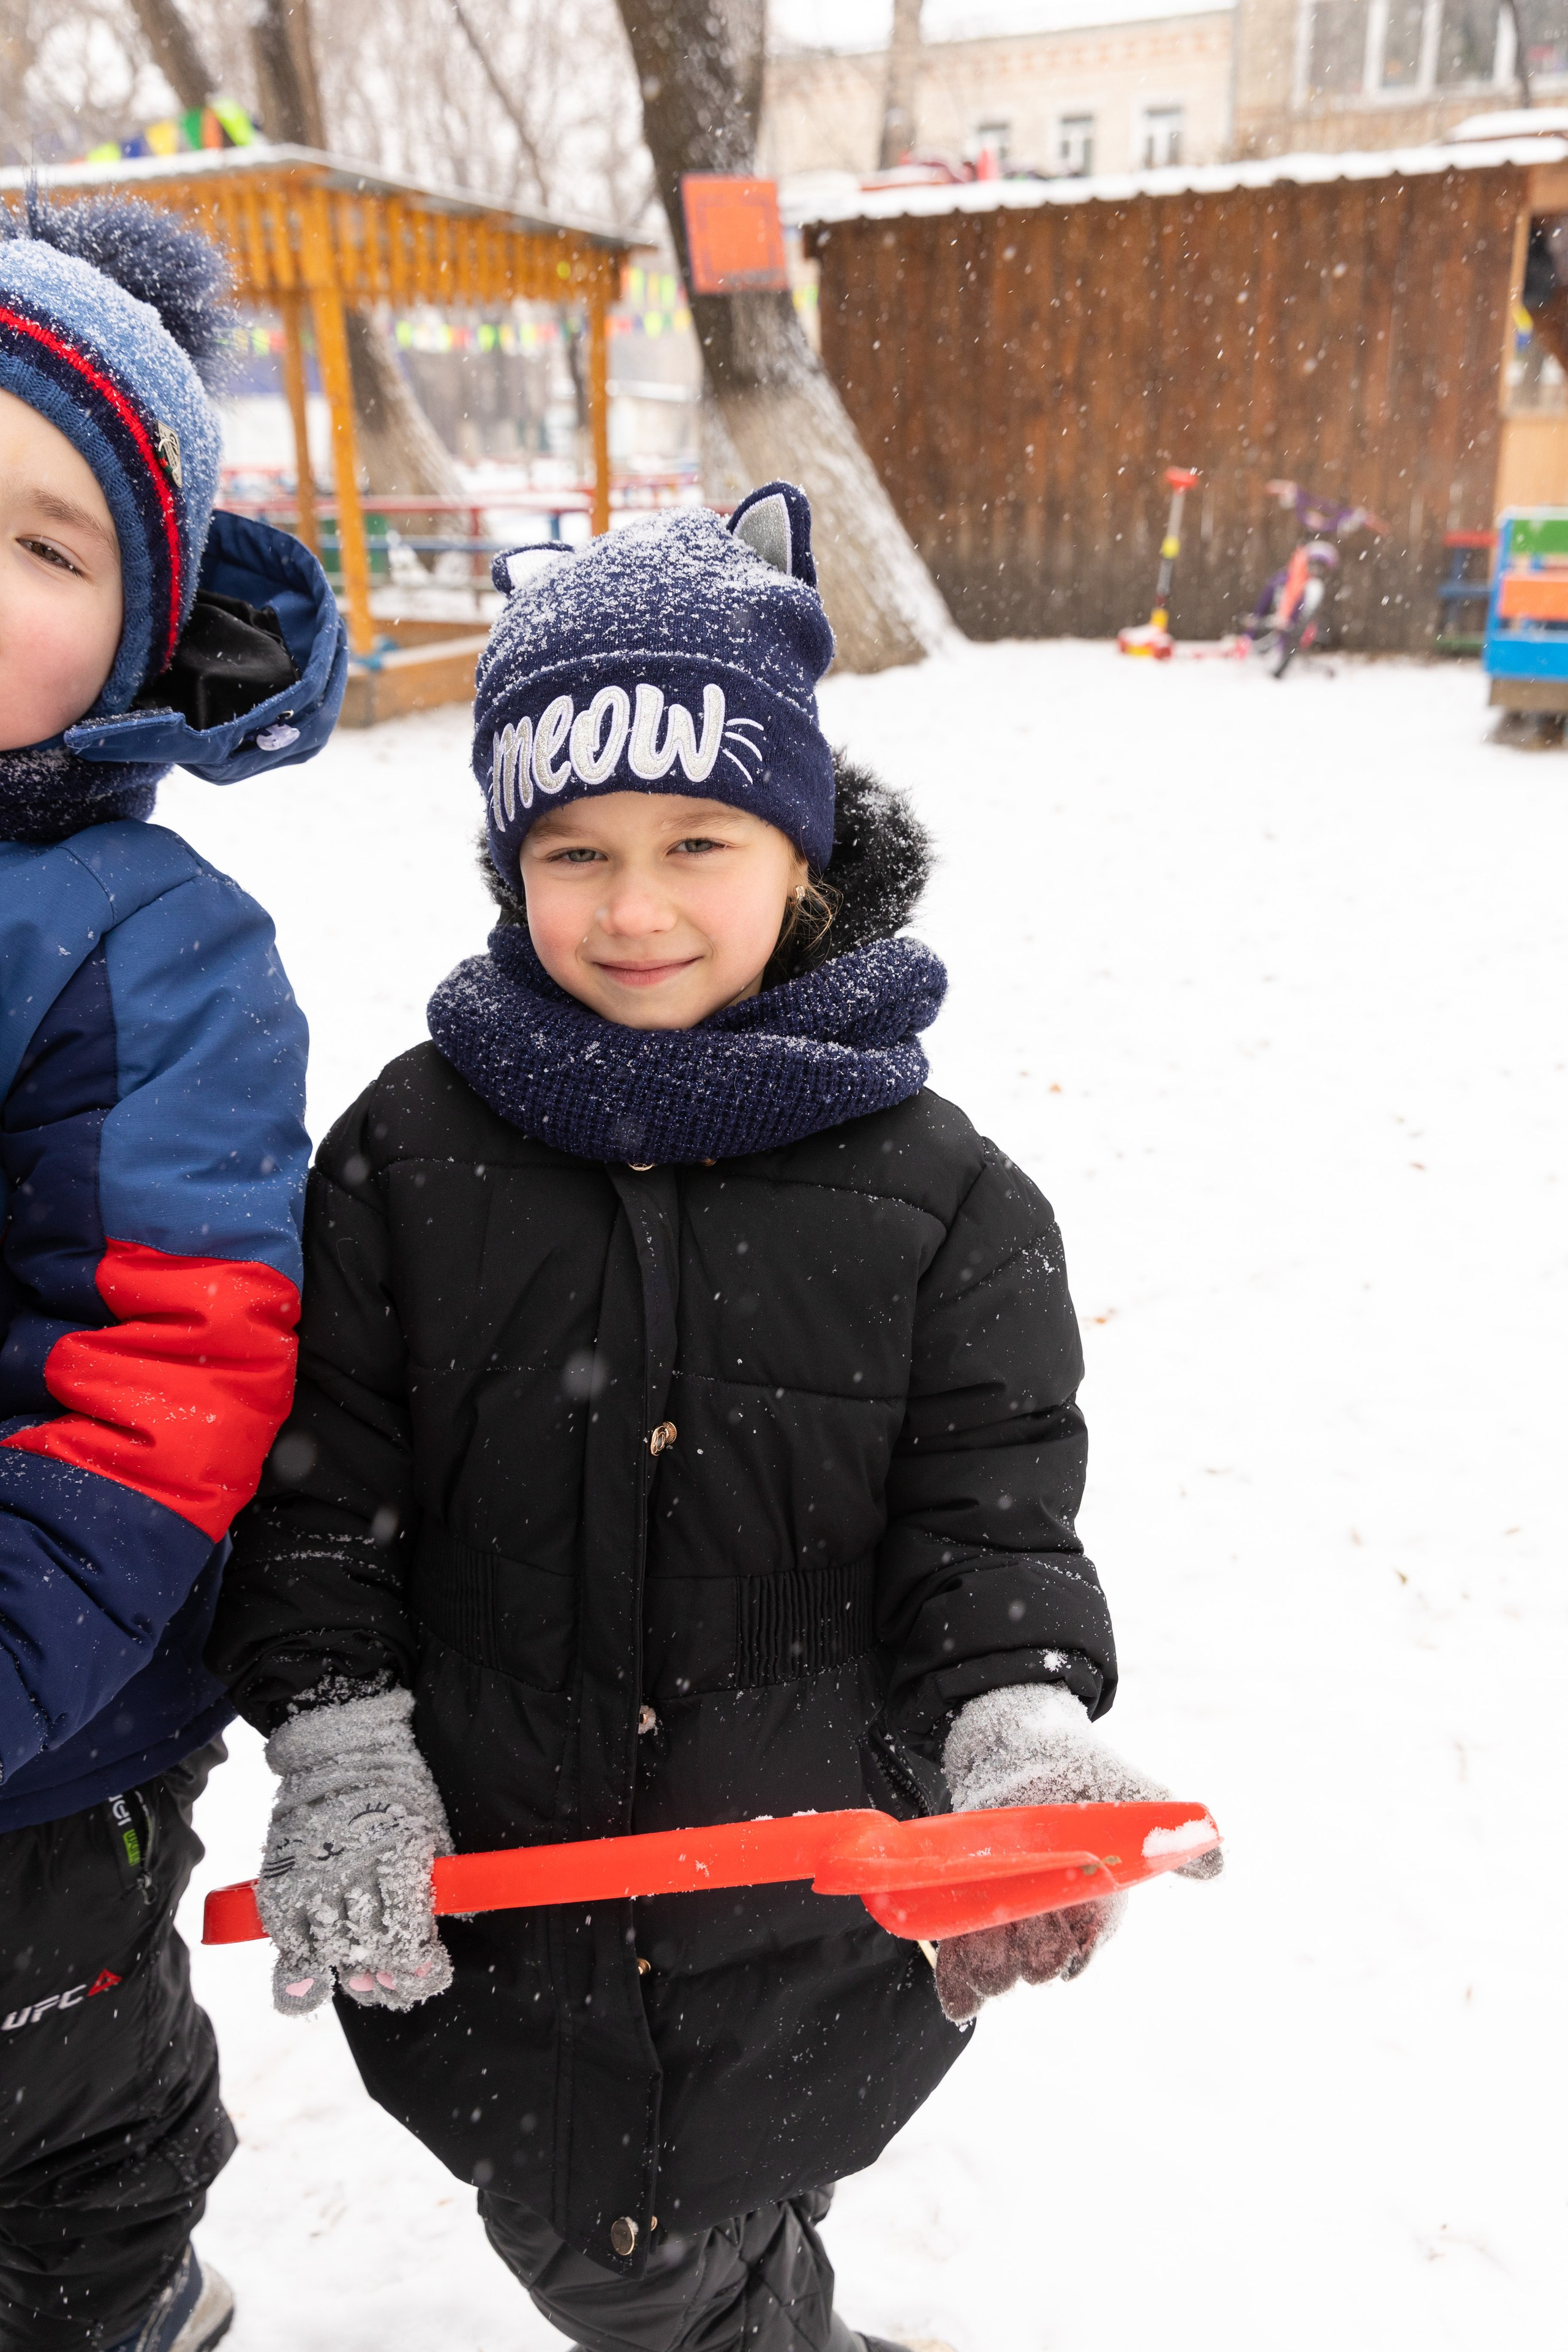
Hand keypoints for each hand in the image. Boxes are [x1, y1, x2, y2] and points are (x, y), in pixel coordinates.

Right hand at [259, 1685, 454, 2017]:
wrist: (341, 1747)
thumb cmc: (398, 1788)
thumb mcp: (434, 1827)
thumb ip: (442, 1876)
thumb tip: (464, 1917)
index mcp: (398, 1861)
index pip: (407, 1939)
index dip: (419, 1968)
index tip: (429, 1964)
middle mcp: (353, 1876)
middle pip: (368, 1955)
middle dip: (385, 1975)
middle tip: (390, 1973)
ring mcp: (311, 1880)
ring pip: (328, 1955)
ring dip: (346, 1969)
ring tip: (359, 1968)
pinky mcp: (278, 1882)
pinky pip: (285, 1942)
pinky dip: (299, 1965)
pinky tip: (313, 1970)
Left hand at [933, 1683, 1220, 2023]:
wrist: (1029, 1750)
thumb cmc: (1090, 1779)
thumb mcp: (1136, 1802)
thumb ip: (1172, 1836)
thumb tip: (1218, 1866)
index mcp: (1096, 1908)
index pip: (1080, 1951)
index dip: (1065, 1948)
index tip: (1059, 1922)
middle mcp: (1055, 1923)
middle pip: (1037, 1967)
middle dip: (1026, 1955)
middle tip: (1016, 1920)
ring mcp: (1013, 1920)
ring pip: (1000, 1970)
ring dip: (988, 1967)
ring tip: (983, 1937)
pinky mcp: (973, 1912)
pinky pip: (964, 1964)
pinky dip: (961, 1988)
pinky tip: (959, 2002)